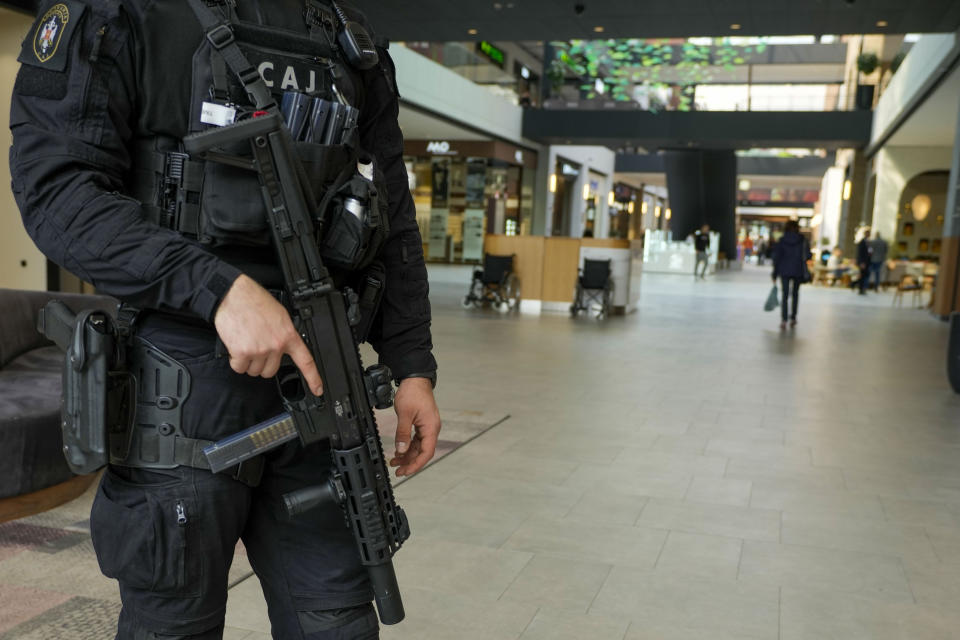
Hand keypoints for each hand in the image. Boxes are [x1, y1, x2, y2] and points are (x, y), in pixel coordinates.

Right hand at [213, 274, 322, 394]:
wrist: (234, 295)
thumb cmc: (254, 301)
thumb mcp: (279, 316)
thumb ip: (283, 334)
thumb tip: (283, 346)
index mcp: (288, 335)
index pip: (305, 361)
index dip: (313, 378)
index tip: (318, 389)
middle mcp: (276, 345)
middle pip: (271, 371)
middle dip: (262, 364)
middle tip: (257, 348)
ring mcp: (260, 350)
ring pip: (254, 371)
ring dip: (248, 362)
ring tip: (246, 342)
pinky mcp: (242, 352)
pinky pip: (239, 368)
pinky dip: (236, 361)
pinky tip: (236, 346)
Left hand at [390, 377, 440, 476]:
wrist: (415, 379)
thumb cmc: (413, 392)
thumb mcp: (405, 414)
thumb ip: (403, 433)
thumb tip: (401, 450)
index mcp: (431, 427)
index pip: (426, 452)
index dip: (416, 464)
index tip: (406, 471)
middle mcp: (431, 429)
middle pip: (423, 452)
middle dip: (410, 463)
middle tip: (398, 471)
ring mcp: (427, 426)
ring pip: (419, 447)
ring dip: (407, 455)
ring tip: (395, 462)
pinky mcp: (422, 424)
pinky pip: (417, 439)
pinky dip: (408, 446)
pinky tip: (399, 451)